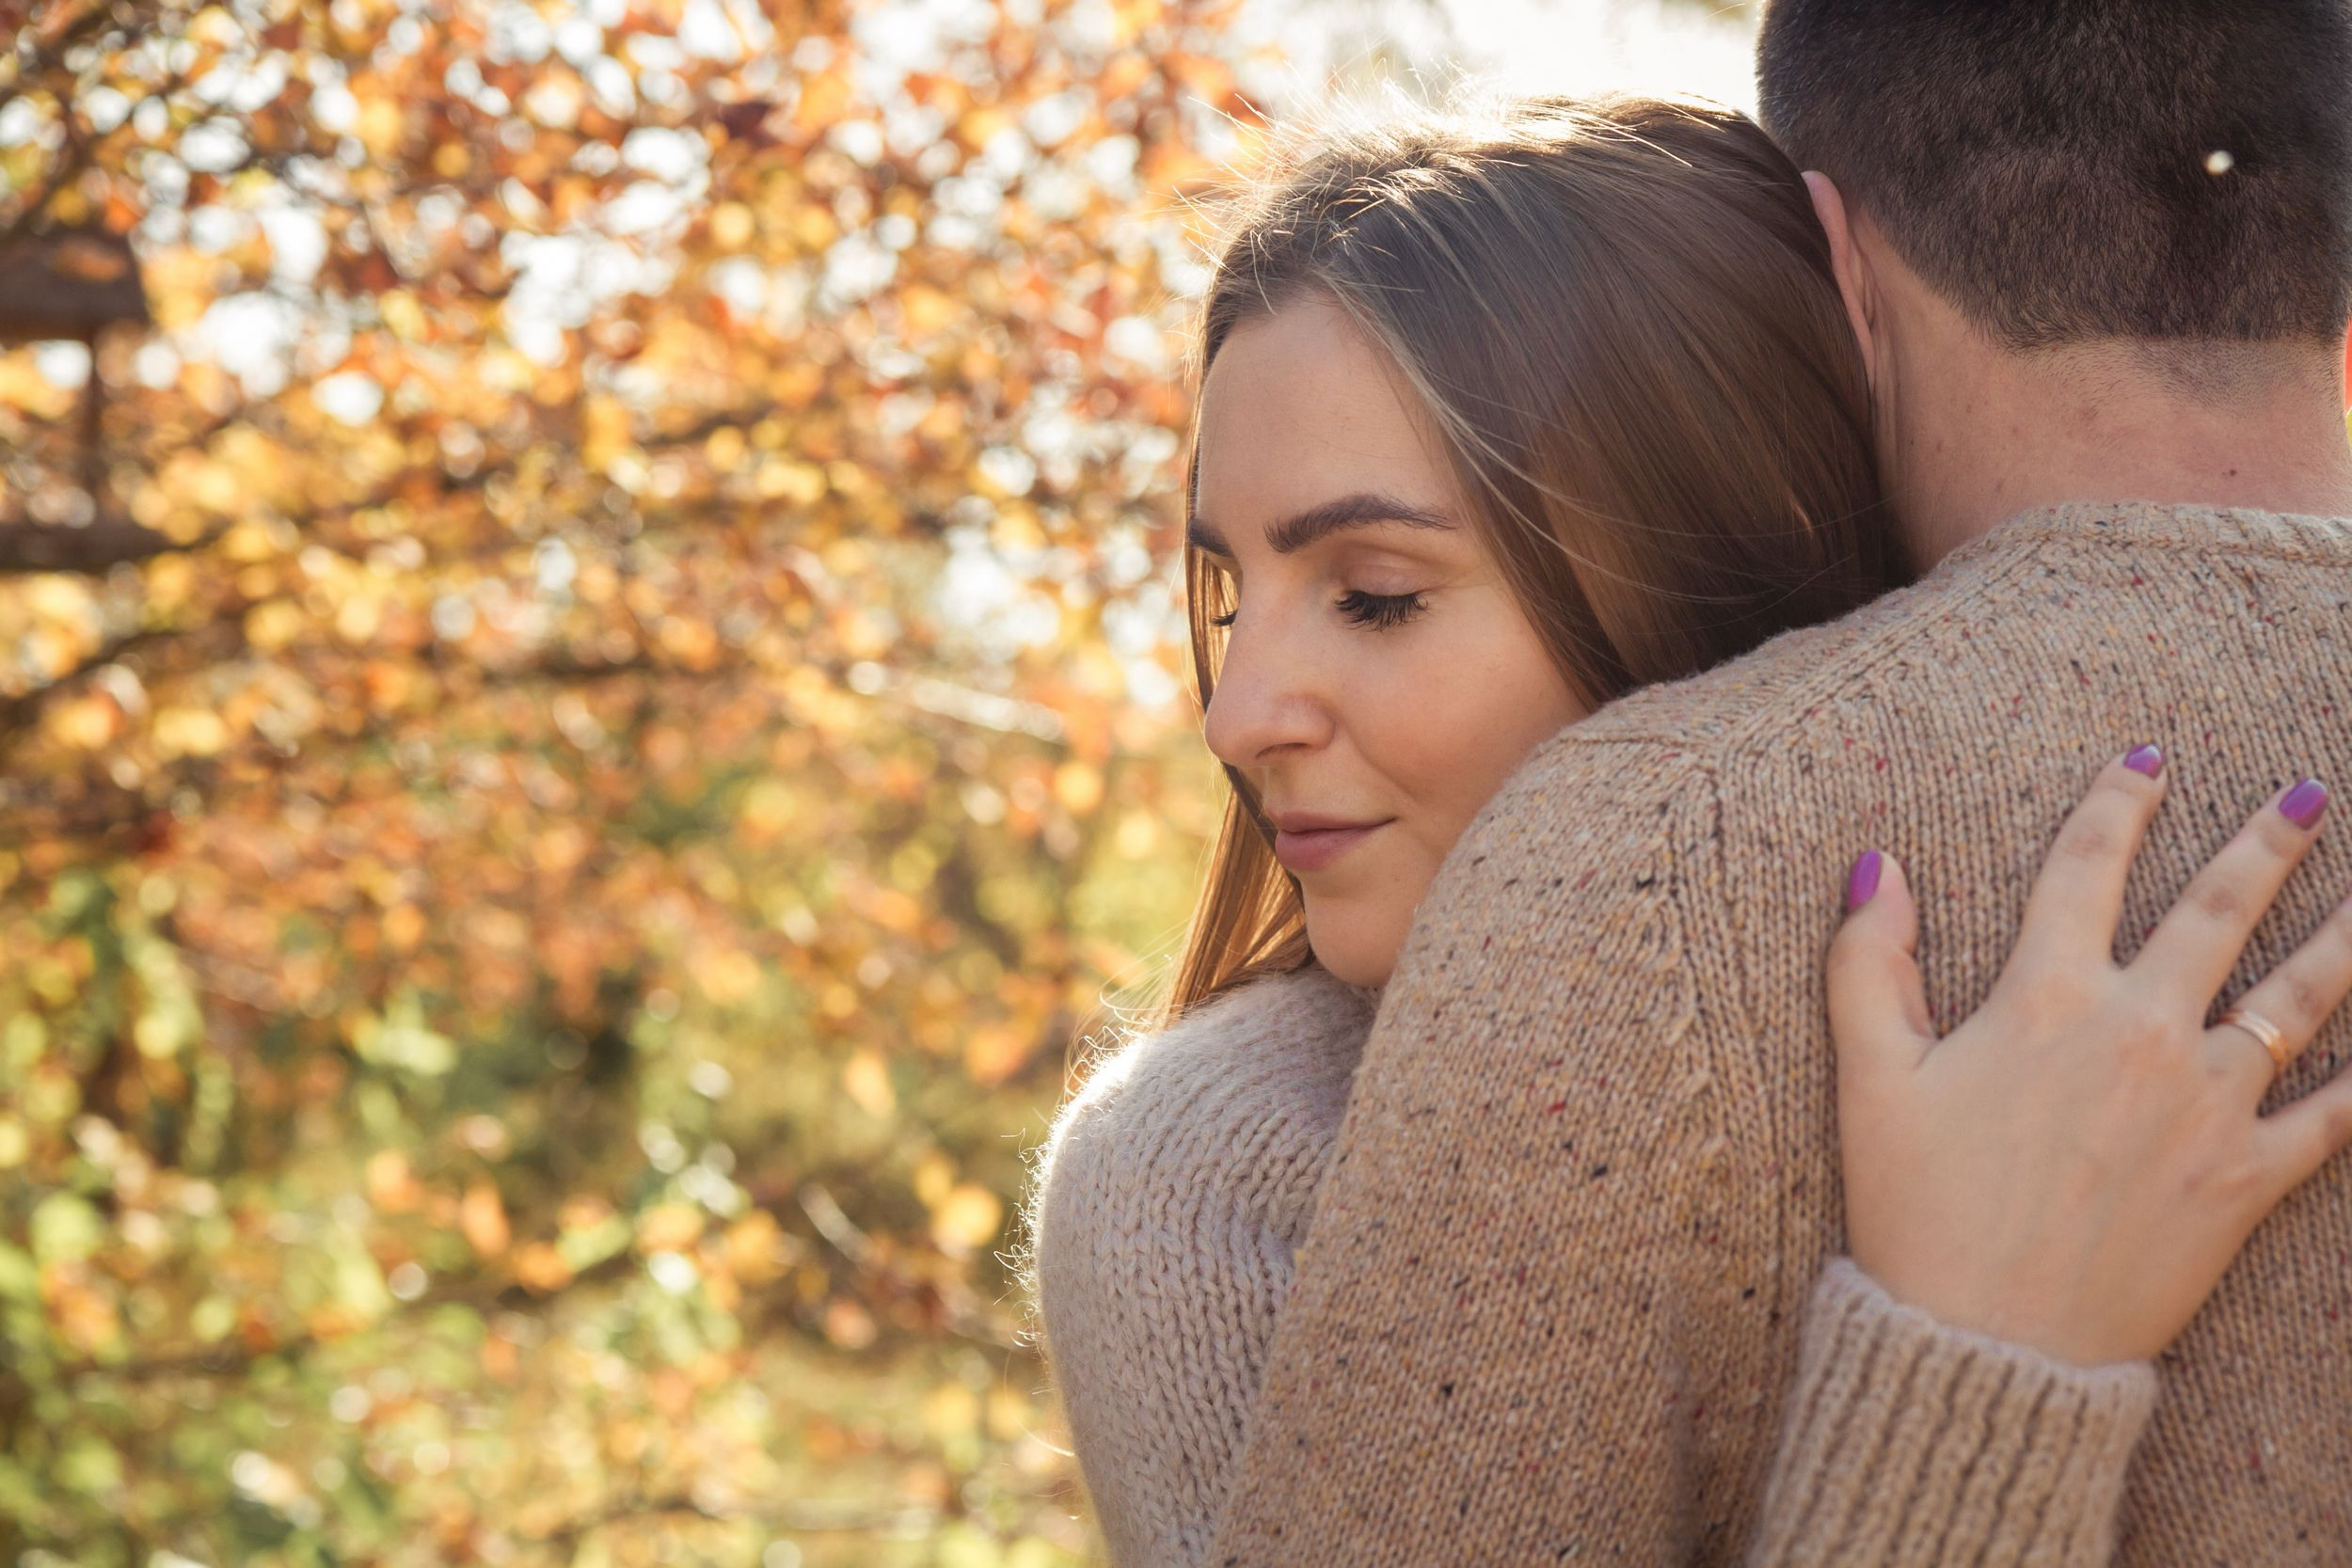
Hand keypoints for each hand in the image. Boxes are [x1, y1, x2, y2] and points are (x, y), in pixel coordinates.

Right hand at [1828, 747, 2351, 1365]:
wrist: (1989, 1344)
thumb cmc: (1917, 1210)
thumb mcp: (1869, 1079)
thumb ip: (1869, 961)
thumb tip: (1878, 865)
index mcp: (2044, 1000)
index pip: (2086, 869)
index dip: (2118, 804)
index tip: (2150, 759)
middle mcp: (2139, 1033)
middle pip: (2217, 912)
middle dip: (2267, 844)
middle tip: (2309, 795)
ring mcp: (2206, 1105)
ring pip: (2299, 995)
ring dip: (2344, 934)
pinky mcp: (2247, 1179)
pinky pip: (2337, 1115)